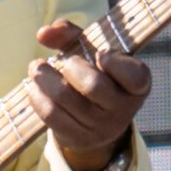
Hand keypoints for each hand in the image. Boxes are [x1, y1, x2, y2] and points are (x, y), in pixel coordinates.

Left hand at [28, 19, 151, 170]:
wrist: (94, 123)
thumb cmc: (95, 75)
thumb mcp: (92, 52)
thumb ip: (70, 34)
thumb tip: (44, 33)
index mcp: (137, 85)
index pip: (134, 75)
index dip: (115, 62)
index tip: (100, 52)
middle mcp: (122, 109)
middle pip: (92, 85)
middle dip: (70, 66)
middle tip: (60, 60)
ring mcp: (101, 127)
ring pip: (65, 98)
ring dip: (45, 78)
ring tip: (36, 68)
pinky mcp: (78, 138)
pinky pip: (51, 115)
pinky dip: (37, 96)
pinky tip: (34, 87)